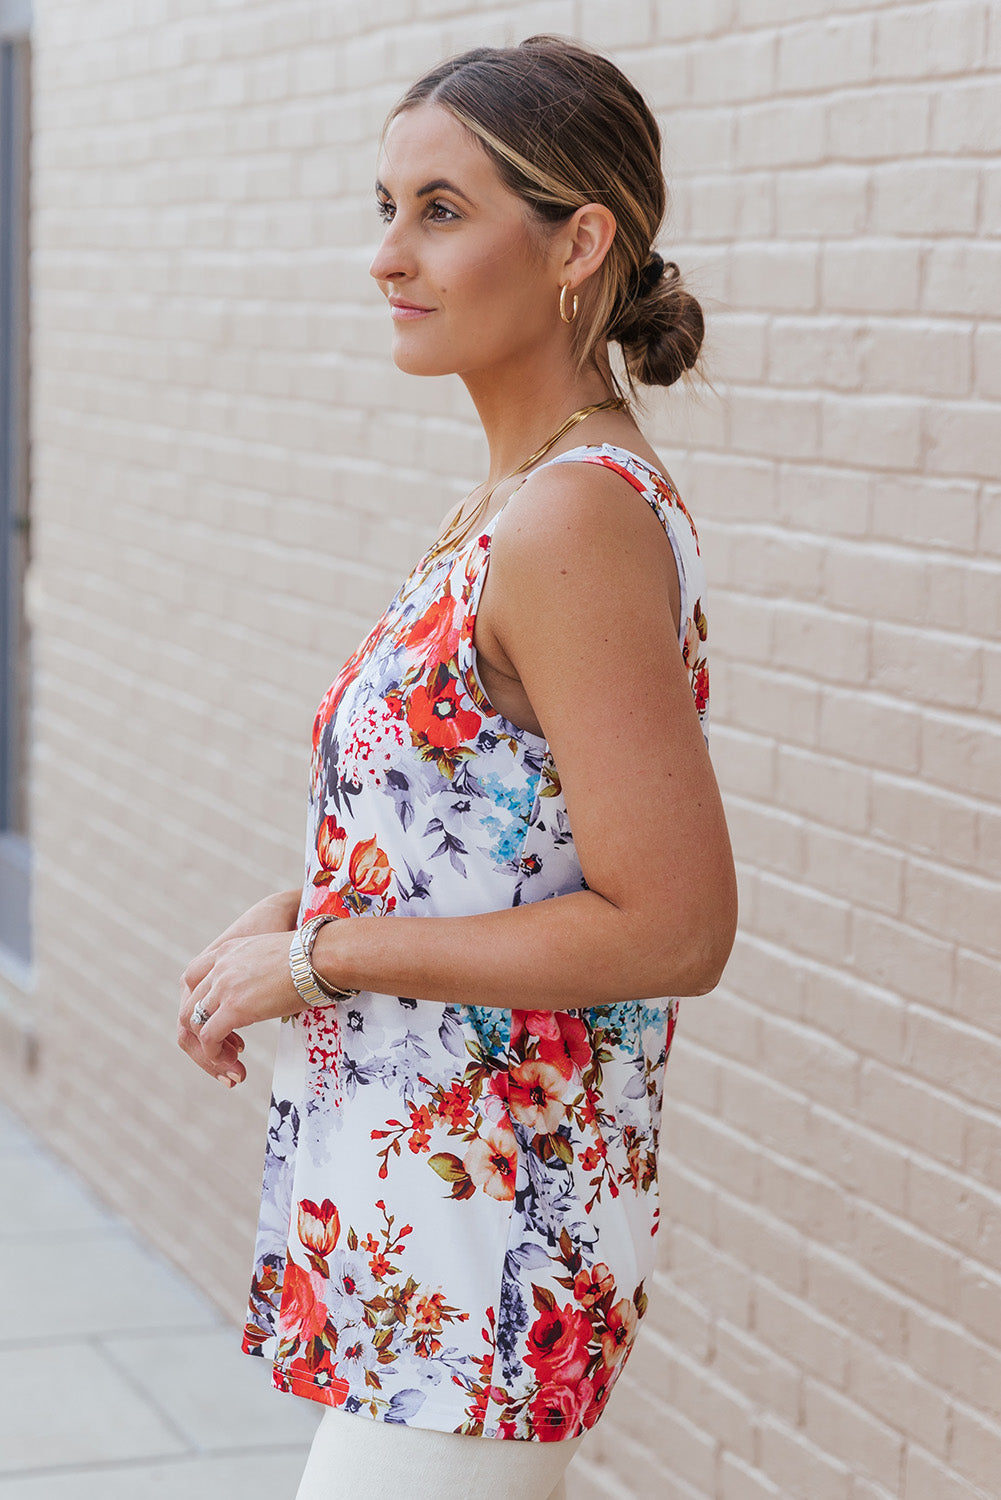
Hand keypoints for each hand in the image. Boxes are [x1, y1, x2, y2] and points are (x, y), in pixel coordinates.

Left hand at [177, 891, 302, 1087]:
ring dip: (207, 1047)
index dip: (203, 1005)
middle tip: (226, 1050)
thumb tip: (271, 989)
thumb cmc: (311, 955)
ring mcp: (223, 987)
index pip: (194, 980)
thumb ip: (258, 970)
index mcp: (227, 951)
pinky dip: (213, 1054)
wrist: (320, 954)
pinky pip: (209, 1036)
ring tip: (229, 1063)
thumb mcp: (271, 955)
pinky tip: (230, 1062)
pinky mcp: (233, 1007)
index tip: (225, 1024)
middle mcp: (218, 967)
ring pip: (194, 1023)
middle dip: (202, 1032)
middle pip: (189, 1005)